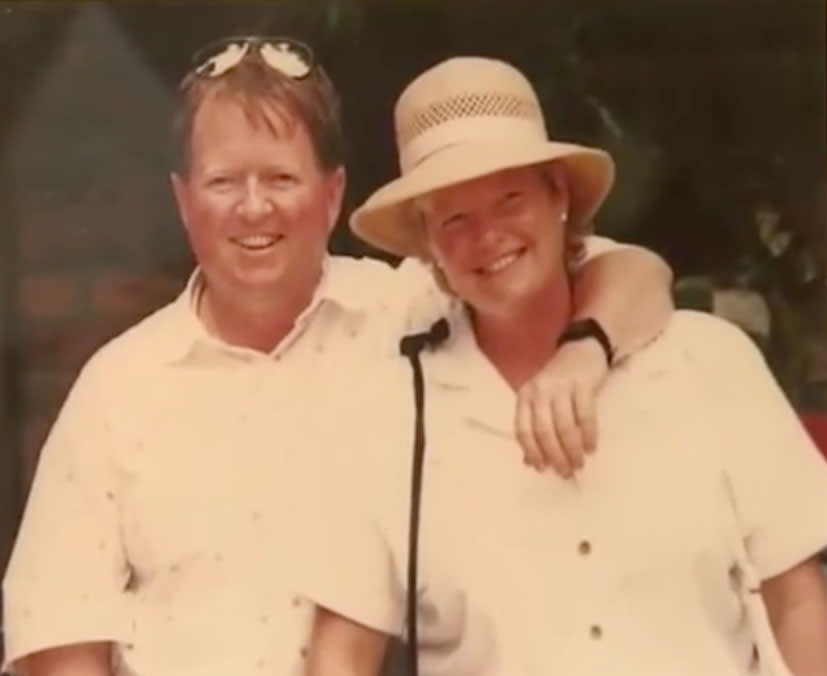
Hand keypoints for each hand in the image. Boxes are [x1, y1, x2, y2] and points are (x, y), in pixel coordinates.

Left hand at [515, 338, 609, 475]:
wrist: (582, 350)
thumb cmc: (559, 383)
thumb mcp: (541, 401)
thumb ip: (534, 428)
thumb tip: (530, 462)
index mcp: (525, 396)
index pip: (523, 429)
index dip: (531, 451)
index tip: (541, 469)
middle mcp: (539, 391)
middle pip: (543, 430)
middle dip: (554, 455)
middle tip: (565, 472)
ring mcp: (561, 386)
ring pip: (564, 425)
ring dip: (572, 449)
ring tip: (579, 464)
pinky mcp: (583, 384)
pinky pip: (585, 415)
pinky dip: (588, 435)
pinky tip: (591, 448)